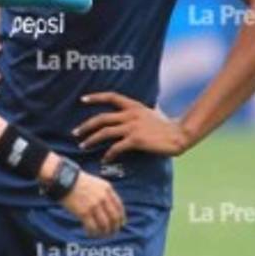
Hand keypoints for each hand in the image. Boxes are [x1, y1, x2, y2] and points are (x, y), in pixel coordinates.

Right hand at [59, 171, 125, 236]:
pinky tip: (90, 233)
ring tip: (101, 235)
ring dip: (104, 232)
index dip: (121, 217)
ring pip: (104, 224)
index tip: (121, 224)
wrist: (64, 179)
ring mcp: (94, 205)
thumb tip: (108, 208)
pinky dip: (92, 232)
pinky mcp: (84, 212)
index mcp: (107, 189)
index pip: (119, 206)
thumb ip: (104, 193)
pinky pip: (92, 226)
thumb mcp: (95, 182)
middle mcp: (103, 197)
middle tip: (112, 233)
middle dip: (114, 227)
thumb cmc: (77, 181)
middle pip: (114, 217)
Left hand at [74, 92, 191, 161]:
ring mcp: (132, 127)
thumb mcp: (153, 112)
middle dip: (85, 126)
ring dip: (91, 140)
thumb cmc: (167, 125)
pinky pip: (116, 147)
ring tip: (83, 145)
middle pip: (101, 118)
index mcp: (134, 106)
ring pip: (105, 132)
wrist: (180, 135)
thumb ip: (142, 110)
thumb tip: (145, 106)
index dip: (96, 97)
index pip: (111, 96)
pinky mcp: (136, 140)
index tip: (82, 100)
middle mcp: (131, 114)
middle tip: (75, 133)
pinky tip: (104, 159)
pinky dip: (108, 154)